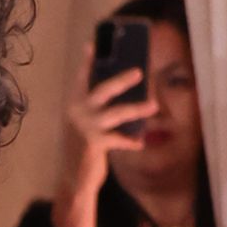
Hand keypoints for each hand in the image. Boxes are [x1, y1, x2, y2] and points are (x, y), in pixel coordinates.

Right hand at [66, 63, 153, 181]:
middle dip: (122, 80)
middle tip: (139, 72)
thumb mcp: (86, 126)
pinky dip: (130, 141)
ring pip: (117, 113)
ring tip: (153, 105)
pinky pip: (119, 139)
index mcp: (75, 106)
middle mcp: (78, 113)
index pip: (82, 80)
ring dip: (137, 109)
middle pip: (103, 90)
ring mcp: (86, 128)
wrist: (73, 181)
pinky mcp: (94, 144)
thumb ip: (97, 111)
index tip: (92, 45)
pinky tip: (140, 143)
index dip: (87, 63)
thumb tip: (124, 95)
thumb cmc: (83, 150)